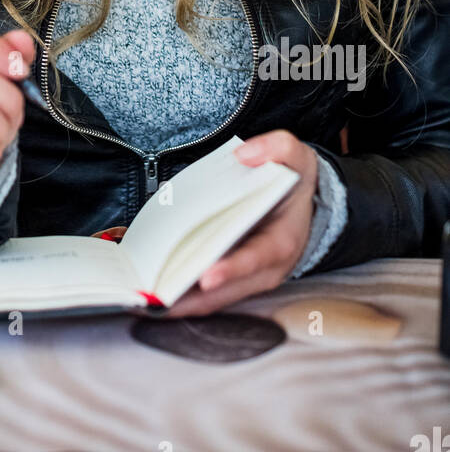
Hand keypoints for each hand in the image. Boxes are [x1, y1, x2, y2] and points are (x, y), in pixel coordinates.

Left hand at [164, 130, 318, 317]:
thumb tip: (245, 155)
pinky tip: (154, 293)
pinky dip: (182, 297)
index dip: (231, 269)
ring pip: (212, 301)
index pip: (255, 258)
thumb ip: (276, 148)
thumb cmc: (293, 183)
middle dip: (190, 298)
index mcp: (281, 241)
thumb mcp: (296, 156)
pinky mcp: (236, 282)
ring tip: (145, 301)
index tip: (206, 277)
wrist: (305, 205)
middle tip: (154, 299)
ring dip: (180, 303)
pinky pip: (207, 296)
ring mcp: (250, 280)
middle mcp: (266, 269)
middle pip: (226, 292)